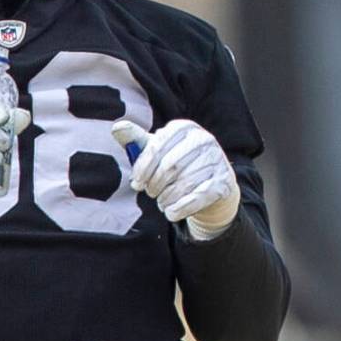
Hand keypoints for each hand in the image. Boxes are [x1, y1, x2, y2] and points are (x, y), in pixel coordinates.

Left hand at [111, 119, 238, 239]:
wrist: (212, 185)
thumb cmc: (177, 163)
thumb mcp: (157, 149)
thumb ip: (136, 139)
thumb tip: (117, 127)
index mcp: (184, 127)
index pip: (157, 145)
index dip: (143, 167)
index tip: (135, 182)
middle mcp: (204, 139)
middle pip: (170, 166)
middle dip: (154, 183)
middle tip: (149, 192)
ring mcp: (217, 160)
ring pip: (183, 184)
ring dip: (166, 198)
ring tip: (161, 202)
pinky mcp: (224, 182)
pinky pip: (198, 198)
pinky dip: (180, 209)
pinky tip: (171, 213)